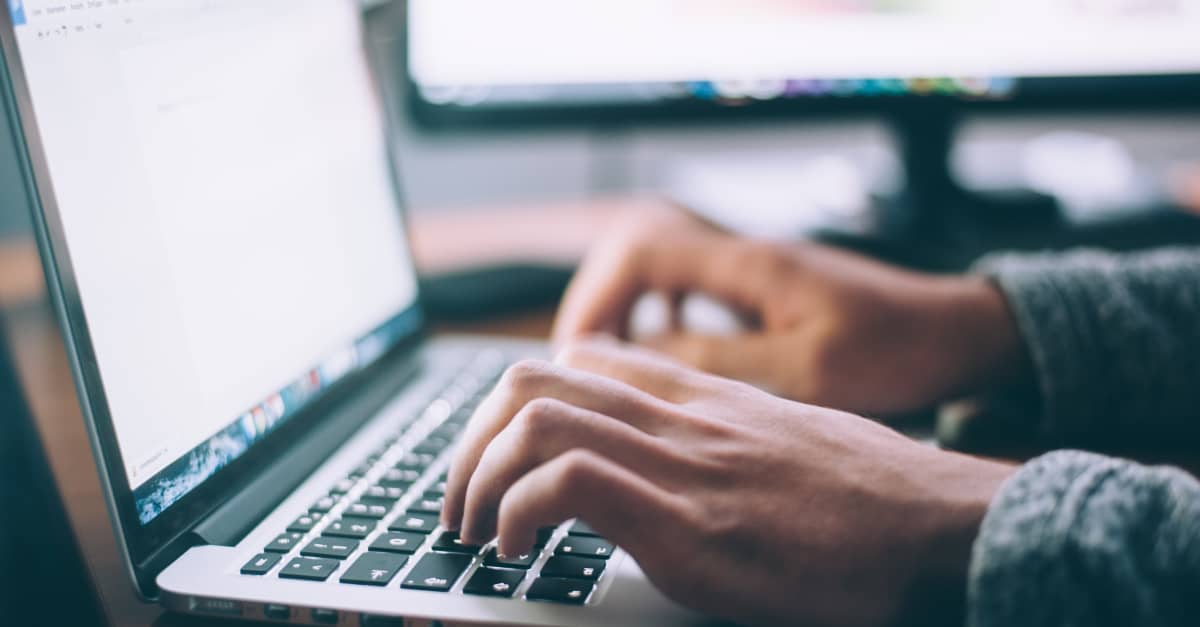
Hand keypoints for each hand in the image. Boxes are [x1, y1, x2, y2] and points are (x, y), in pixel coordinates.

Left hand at [442, 340, 1015, 626]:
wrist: (946, 528)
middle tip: (460, 500)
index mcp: (703, 399)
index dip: (517, 403)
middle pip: (534, 379)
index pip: (582, 359)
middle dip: (471, 441)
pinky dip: (518, 512)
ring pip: (535, 418)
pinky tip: (518, 550)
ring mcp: (683, 465)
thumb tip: (686, 468)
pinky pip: (568, 483)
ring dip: (477, 477)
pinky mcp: (688, 525)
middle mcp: (682, 418)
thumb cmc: (878, 498)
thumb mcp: (790, 443)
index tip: (500, 456)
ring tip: (474, 531)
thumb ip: (726, 439)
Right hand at [553, 208, 1027, 414]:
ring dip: (625, 311)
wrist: (958, 333)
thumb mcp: (807, 370)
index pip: (640, 251)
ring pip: (659, 270)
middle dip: (598, 304)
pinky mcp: (764, 291)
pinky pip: (689, 290)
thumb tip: (641, 359)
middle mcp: (743, 256)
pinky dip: (660, 318)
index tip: (578, 353)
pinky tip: (662, 357)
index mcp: (749, 265)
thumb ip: (721, 361)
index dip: (596, 297)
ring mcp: (753, 270)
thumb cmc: (897, 351)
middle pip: (636, 252)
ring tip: (608, 365)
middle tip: (579, 364)